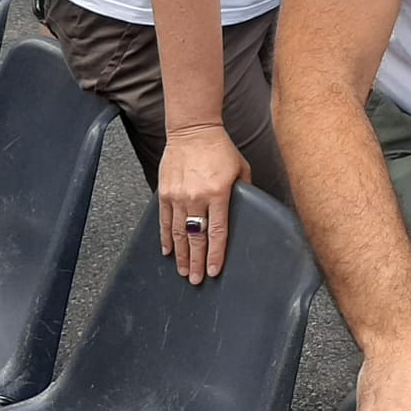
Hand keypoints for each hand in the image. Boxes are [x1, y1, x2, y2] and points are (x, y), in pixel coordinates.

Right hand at [157, 123, 249, 283]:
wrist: (193, 130)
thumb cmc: (220, 148)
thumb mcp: (241, 169)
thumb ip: (244, 192)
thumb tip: (247, 211)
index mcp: (218, 193)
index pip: (218, 232)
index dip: (216, 254)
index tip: (214, 271)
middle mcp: (196, 197)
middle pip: (196, 238)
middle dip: (197, 262)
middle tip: (196, 280)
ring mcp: (178, 196)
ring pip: (178, 234)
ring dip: (181, 255)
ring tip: (184, 271)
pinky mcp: (165, 193)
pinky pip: (163, 221)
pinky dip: (165, 238)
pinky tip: (168, 251)